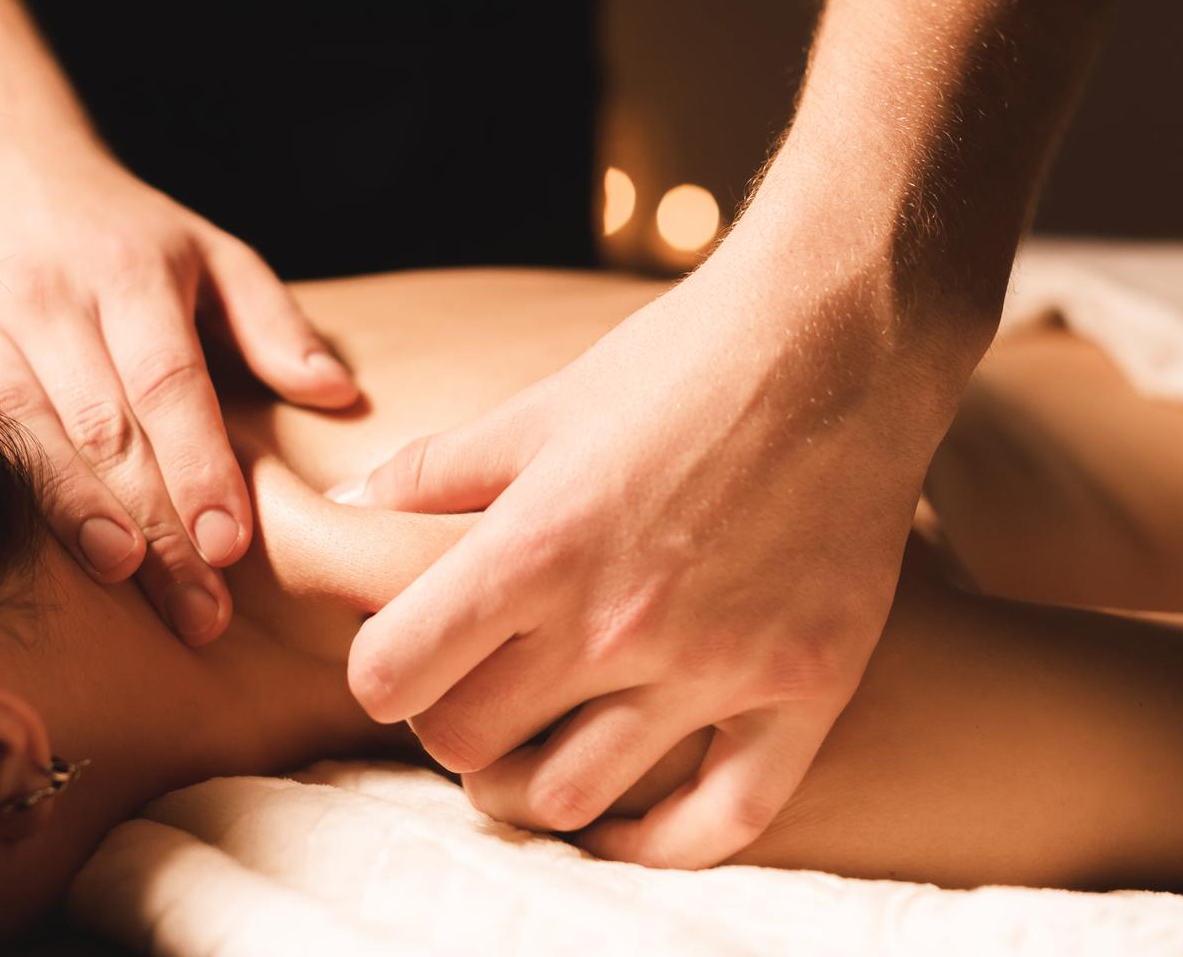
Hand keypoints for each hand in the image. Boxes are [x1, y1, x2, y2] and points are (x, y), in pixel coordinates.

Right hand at [0, 127, 357, 643]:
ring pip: (23, 433)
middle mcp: (45, 297)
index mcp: (128, 275)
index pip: (168, 383)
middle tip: (199, 607)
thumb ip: (273, 322)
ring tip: (123, 576)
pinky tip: (14, 544)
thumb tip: (338, 394)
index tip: (230, 544)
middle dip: (154, 522)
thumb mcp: (209, 251)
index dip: (198, 466)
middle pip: (104, 426)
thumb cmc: (117, 229)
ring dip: (72, 512)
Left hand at [337, 233, 957, 867]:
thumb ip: (434, 470)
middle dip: (447, 722)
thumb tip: (345, 502)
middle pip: (468, 743)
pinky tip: (623, 827)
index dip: (380, 671)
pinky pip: (722, 819)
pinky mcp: (802, 687)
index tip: (401, 657)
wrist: (838, 341)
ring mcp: (716, 667)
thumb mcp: (542, 407)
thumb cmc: (680, 362)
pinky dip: (657, 842)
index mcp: (538, 546)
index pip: (396, 670)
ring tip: (533, 745)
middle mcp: (618, 622)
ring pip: (572, 798)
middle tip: (469, 691)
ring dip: (529, 784)